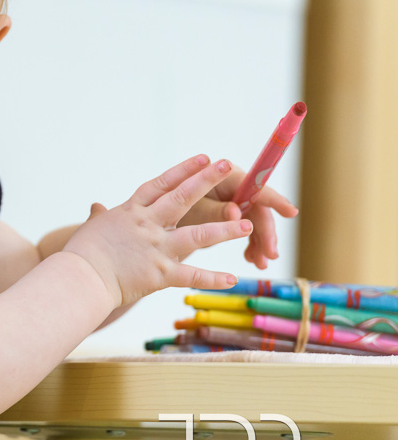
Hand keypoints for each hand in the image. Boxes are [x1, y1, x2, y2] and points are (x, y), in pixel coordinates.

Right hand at [63, 155, 252, 306]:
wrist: (80, 277)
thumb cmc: (80, 253)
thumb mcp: (91, 228)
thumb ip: (99, 217)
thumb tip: (96, 207)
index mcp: (131, 212)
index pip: (161, 185)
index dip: (183, 170)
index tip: (202, 157)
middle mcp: (147, 225)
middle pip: (182, 198)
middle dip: (206, 180)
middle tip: (227, 166)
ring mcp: (156, 248)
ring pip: (197, 235)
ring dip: (224, 229)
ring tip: (247, 224)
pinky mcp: (160, 274)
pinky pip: (192, 276)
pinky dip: (213, 278)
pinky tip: (233, 278)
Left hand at [177, 164, 298, 269]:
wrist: (150, 225)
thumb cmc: (165, 210)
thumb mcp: (190, 211)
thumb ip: (213, 211)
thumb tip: (236, 212)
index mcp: (221, 176)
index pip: (253, 186)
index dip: (273, 199)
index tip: (290, 212)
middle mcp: (228, 185)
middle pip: (255, 208)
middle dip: (265, 232)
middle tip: (271, 255)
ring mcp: (229, 199)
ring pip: (251, 220)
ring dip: (258, 241)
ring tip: (259, 263)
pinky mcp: (226, 214)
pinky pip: (242, 228)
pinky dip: (247, 243)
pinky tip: (251, 258)